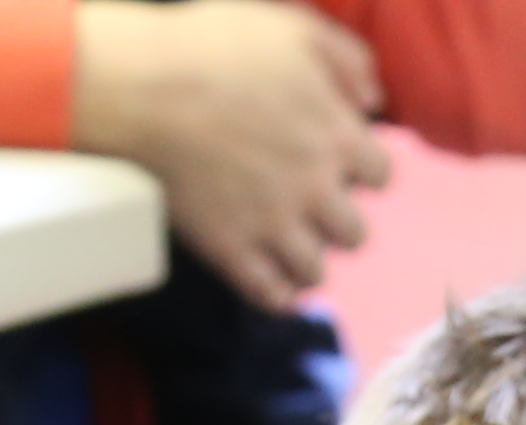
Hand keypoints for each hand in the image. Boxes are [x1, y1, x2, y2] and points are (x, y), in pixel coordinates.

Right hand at [74, 0, 388, 309]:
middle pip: (355, 233)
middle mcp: (314, 189)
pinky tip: (271, 279)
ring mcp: (272, 225)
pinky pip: (270, 296)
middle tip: (309, 205)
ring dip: (306, 260)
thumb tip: (373, 101)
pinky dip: (277, 294)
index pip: (381, 176)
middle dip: (337, 220)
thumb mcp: (295, 28)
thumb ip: (349, 59)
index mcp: (336, 136)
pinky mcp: (230, 250)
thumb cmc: (214, 47)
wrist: (144, 87)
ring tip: (285, 243)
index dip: (361, 169)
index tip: (338, 162)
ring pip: (316, 272)